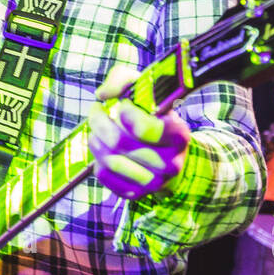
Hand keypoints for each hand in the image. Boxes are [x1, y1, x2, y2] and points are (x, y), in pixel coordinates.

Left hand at [87, 66, 190, 200]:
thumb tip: (102, 95)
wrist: (169, 153)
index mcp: (178, 135)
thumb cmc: (154, 115)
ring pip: (108, 160)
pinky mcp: (137, 194)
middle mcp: (171, 163)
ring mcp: (154, 182)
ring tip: (96, 129)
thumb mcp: (147, 89)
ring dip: (95, 139)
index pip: (145, 128)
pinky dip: (96, 158)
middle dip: (99, 121)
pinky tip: (102, 148)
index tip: (121, 104)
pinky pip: (103, 175)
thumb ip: (123, 80)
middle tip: (96, 110)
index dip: (125, 113)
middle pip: (119, 142)